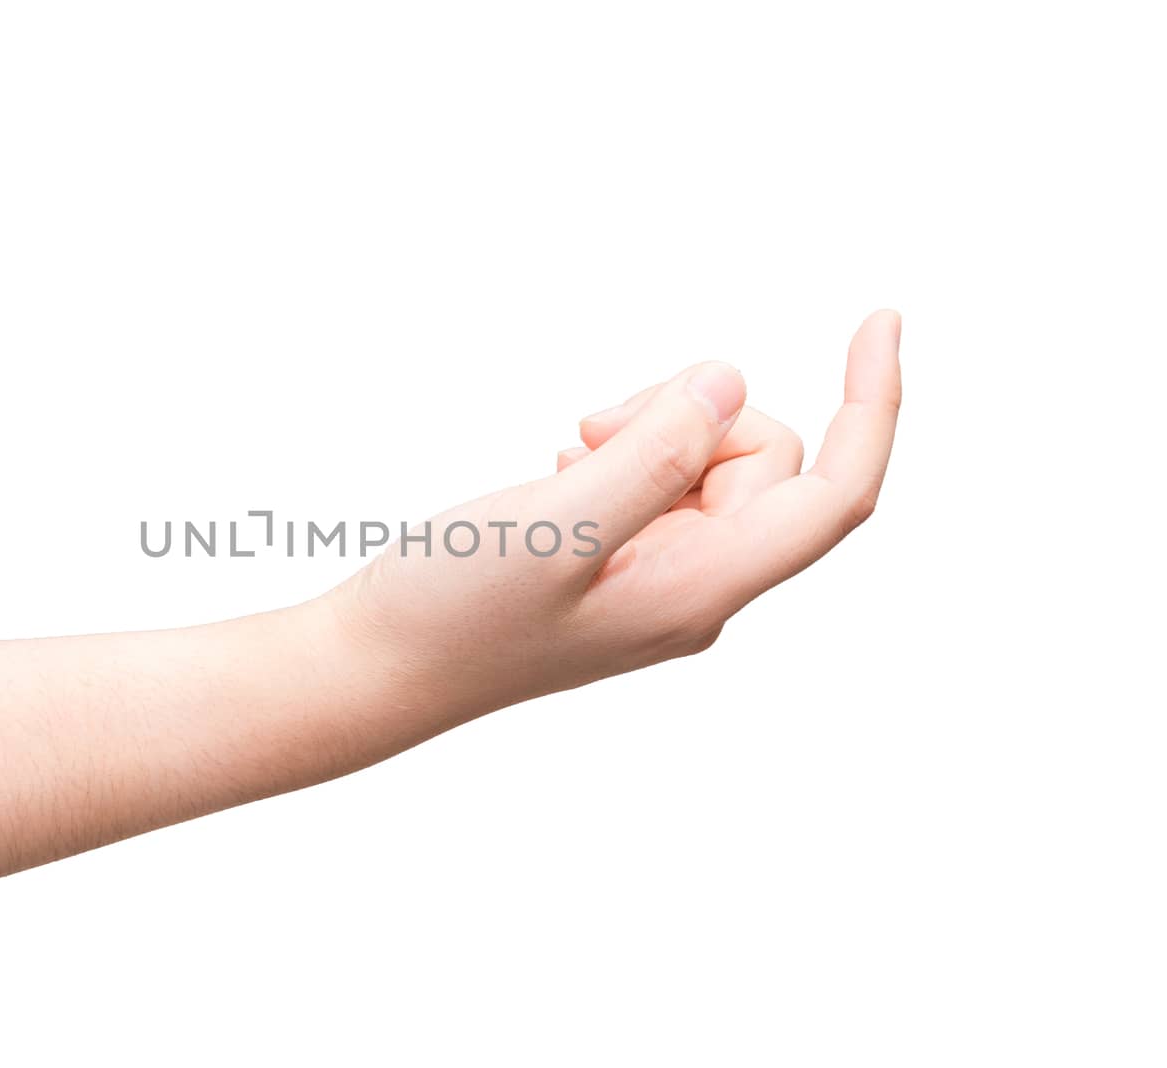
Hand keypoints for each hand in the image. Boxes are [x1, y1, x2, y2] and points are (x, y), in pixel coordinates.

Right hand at [326, 310, 901, 721]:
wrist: (373, 670)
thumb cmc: (449, 613)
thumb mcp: (551, 527)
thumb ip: (651, 457)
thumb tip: (730, 384)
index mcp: (699, 591)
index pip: (832, 495)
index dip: (874, 406)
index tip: (881, 318)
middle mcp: (697, 591)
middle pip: (764, 463)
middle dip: (695, 413)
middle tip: (593, 429)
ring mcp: (660, 581)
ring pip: (711, 465)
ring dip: (652, 430)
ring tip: (570, 453)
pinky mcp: (621, 567)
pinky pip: (665, 482)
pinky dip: (626, 453)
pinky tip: (564, 470)